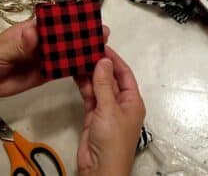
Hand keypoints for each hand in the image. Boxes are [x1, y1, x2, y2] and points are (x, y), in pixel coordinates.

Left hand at [0, 21, 109, 101]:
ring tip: (103, 50)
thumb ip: (19, 43)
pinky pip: (63, 69)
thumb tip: (35, 32)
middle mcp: (42, 41)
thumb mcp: (2, 49)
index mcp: (33, 29)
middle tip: (104, 34)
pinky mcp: (46, 73)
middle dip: (84, 34)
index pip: (55, 21)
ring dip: (83, 51)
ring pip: (68, 52)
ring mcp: (45, 57)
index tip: (88, 18)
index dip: (72, 19)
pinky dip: (76, 68)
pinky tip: (90, 68)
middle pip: (66, 36)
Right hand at [75, 47, 145, 175]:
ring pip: (98, 86)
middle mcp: (121, 103)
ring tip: (77, 57)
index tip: (101, 45)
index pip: (124, 74)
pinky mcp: (93, 116)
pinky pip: (90, 96)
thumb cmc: (112, 139)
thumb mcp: (109, 109)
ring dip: (89, 74)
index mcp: (133, 101)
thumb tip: (103, 60)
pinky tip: (75, 73)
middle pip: (110, 79)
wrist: (100, 168)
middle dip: (99, 65)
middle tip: (85, 48)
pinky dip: (83, 86)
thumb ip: (104, 84)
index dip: (114, 59)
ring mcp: (106, 110)